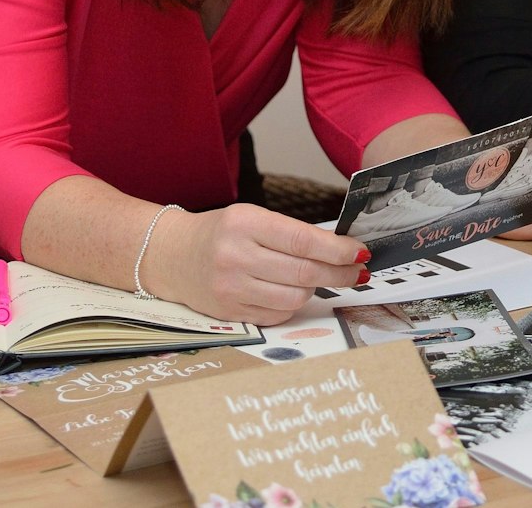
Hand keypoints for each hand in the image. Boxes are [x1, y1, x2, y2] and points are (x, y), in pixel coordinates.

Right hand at [147, 203, 365, 324]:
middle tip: (358, 271)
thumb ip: (291, 234)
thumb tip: (342, 251)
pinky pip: (279, 314)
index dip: (337, 250)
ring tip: (315, 279)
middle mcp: (234, 256)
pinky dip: (292, 304)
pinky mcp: (230, 313)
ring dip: (315, 290)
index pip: (302, 240)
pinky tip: (289, 291)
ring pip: (295, 297)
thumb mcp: (251, 218)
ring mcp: (231, 289)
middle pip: (304, 273)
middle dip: (340, 274)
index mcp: (244, 223)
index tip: (360, 252)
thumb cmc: (221, 233)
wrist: (171, 256)